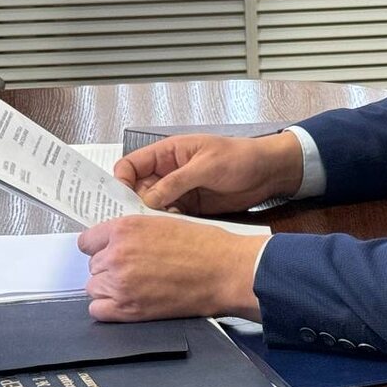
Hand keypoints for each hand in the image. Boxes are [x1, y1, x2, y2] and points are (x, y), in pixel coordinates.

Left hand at [78, 214, 267, 321]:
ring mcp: (120, 283)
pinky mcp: (128, 309)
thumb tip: (117, 242)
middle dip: (110, 267)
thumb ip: (135, 232)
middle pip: (93, 266)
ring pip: (94, 287)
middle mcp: (117, 255)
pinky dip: (110, 307)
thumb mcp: (165, 223)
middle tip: (135, 269)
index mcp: (126, 228)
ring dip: (110, 287)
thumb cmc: (206, 246)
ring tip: (136, 285)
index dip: (101, 247)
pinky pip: (98, 310)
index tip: (109, 252)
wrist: (225, 271)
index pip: (88, 241)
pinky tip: (130, 300)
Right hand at [114, 131, 303, 214]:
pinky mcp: (189, 208)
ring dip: (148, 219)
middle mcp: (168, 173)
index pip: (131, 165)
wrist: (268, 172)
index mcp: (168, 153)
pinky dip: (165, 226)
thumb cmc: (241, 157)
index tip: (118, 200)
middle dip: (130, 205)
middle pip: (136, 190)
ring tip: (148, 231)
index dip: (120, 181)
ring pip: (150, 207)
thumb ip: (176, 182)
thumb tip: (147, 199)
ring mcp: (178, 191)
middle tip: (128, 223)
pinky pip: (168, 218)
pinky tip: (167, 233)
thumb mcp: (207, 165)